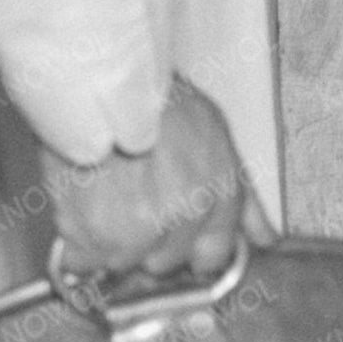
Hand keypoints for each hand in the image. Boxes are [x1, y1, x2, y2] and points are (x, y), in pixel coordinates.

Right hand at [39, 79, 256, 298]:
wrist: (101, 79)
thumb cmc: (157, 99)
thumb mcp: (216, 135)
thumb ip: (244, 198)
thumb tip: (264, 238)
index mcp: (214, 196)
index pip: (211, 256)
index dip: (193, 250)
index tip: (176, 237)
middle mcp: (179, 217)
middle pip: (164, 262)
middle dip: (151, 242)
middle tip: (134, 200)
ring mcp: (134, 228)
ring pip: (122, 261)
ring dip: (111, 241)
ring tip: (105, 196)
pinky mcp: (91, 230)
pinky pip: (83, 258)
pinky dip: (78, 240)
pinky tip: (82, 204)